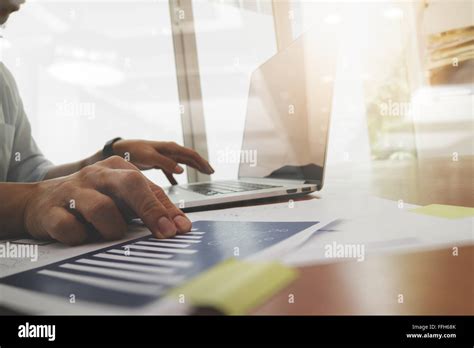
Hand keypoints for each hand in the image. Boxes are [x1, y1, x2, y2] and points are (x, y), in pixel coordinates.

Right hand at [23, 156, 191, 245]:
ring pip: (102, 208)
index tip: (181, 229)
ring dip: (112, 229)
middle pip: (131, 184)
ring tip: (110, 234)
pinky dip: (80, 237)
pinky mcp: (51, 210)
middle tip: (164, 233)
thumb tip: (179, 226)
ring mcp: (73, 190)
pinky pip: (70, 228)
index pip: (150, 188)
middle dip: (151, 210)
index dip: (168, 210)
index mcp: (117, 169)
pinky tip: (80, 236)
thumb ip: (148, 207)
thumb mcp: (120, 198)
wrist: (39, 203)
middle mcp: (97, 175)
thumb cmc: (90, 201)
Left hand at [112, 140, 213, 184]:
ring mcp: (164, 156)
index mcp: (170, 148)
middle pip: (190, 158)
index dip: (202, 162)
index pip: (191, 155)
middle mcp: (170, 151)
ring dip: (193, 167)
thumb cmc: (134, 151)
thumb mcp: (150, 157)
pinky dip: (175, 175)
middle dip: (201, 164)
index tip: (210, 170)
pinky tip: (177, 182)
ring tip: (202, 174)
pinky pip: (171, 169)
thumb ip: (166, 163)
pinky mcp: (158, 162)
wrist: (120, 149)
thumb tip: (181, 170)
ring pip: (183, 162)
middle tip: (211, 172)